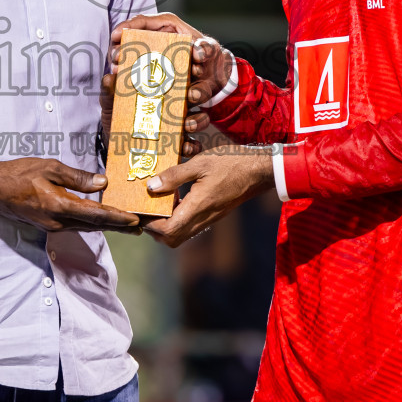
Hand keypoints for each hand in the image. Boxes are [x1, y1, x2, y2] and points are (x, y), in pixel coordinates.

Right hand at [0, 154, 140, 232]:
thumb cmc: (18, 173)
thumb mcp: (49, 167)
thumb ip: (77, 177)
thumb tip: (103, 182)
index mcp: (59, 205)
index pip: (96, 214)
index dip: (118, 218)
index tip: (137, 221)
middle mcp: (58, 221)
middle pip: (96, 226)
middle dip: (120, 226)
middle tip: (142, 227)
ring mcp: (52, 225)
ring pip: (87, 227)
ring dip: (108, 226)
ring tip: (129, 225)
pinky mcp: (48, 224)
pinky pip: (76, 225)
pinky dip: (93, 223)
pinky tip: (102, 219)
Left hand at [108, 13, 233, 156]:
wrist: (117, 144)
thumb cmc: (118, 115)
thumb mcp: (111, 100)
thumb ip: (110, 90)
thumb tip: (109, 76)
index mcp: (165, 86)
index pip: (184, 71)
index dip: (194, 62)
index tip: (195, 59)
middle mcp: (178, 102)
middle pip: (198, 93)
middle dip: (199, 93)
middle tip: (191, 95)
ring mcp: (182, 123)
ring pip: (201, 118)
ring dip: (197, 121)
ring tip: (187, 124)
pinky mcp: (181, 143)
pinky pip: (194, 145)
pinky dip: (192, 147)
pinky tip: (185, 146)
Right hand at [111, 13, 231, 104]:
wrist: (215, 76)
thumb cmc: (210, 57)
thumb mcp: (210, 50)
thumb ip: (205, 48)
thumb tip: (197, 52)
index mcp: (167, 26)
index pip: (141, 21)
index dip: (126, 26)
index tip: (116, 35)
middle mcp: (157, 38)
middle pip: (130, 40)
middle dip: (119, 49)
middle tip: (115, 60)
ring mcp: (152, 55)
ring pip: (130, 57)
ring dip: (122, 65)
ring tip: (117, 72)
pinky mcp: (152, 71)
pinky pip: (136, 73)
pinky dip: (129, 79)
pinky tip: (123, 85)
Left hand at [141, 146, 273, 246]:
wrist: (259, 170)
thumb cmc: (231, 163)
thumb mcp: (200, 163)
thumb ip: (174, 175)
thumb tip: (151, 186)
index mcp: (198, 207)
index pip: (168, 231)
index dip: (150, 225)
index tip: (141, 210)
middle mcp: (203, 218)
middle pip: (172, 239)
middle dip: (155, 230)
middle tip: (147, 209)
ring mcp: (210, 218)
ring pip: (181, 234)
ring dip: (166, 225)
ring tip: (160, 203)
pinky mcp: (214, 215)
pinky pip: (191, 225)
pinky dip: (178, 218)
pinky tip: (177, 197)